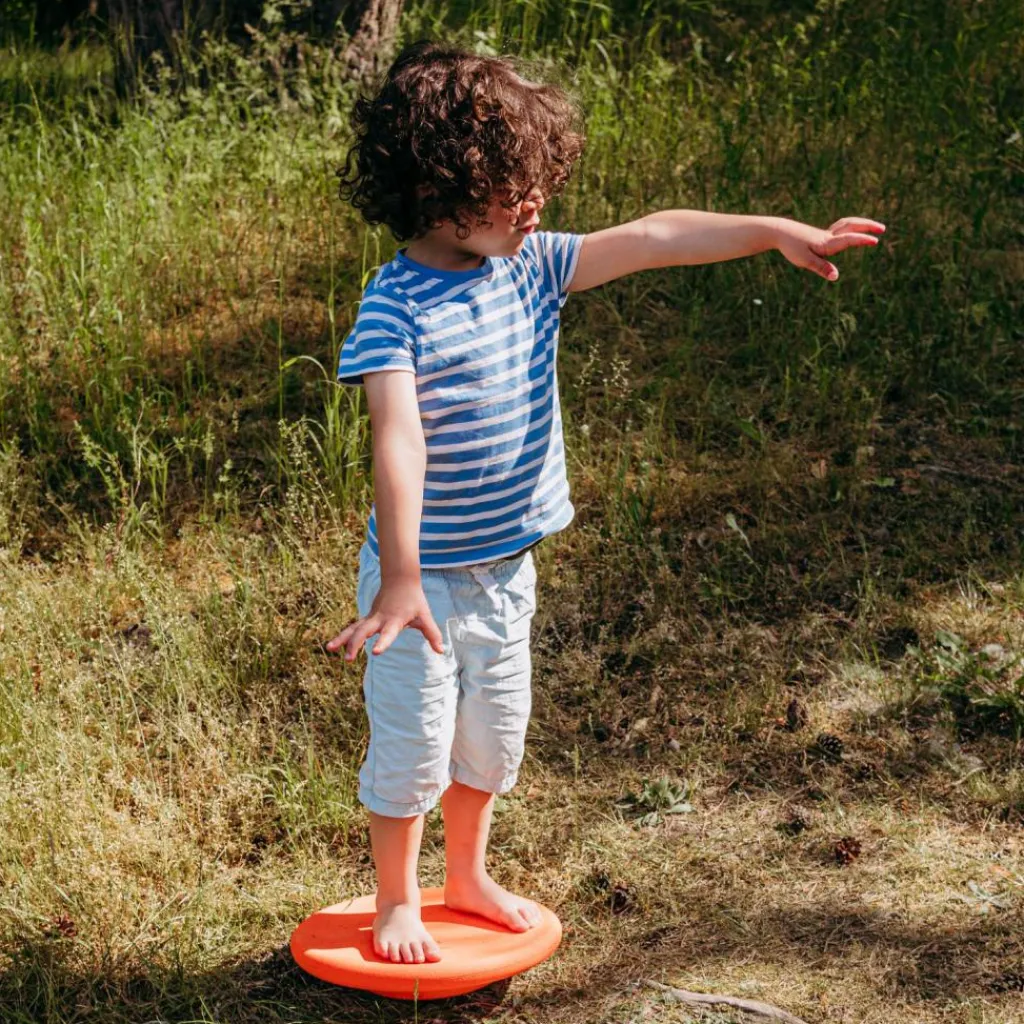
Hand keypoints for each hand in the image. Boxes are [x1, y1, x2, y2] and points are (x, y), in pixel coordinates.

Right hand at [326, 577, 444, 660]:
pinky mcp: (367, 618)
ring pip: (354, 628)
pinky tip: (332, 646)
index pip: (388, 633)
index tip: (376, 653)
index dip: (383, 642)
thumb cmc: (414, 600)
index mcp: (395, 619)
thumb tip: (441, 650)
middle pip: (364, 631)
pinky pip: (353, 628)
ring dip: (342, 639)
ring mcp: (371, 618)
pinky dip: (343, 636)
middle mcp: (380, 619)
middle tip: (349, 659)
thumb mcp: (425, 616)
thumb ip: (432, 634)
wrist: (400, 579)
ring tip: (329, 649)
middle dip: (355, 644)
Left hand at [774, 216, 885, 280]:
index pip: (848, 239)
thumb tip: (836, 276)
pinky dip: (850, 227)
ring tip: (872, 227)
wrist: (779, 231)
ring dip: (861, 224)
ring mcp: (825, 234)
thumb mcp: (804, 260)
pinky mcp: (821, 234)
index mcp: (827, 243)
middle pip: (852, 226)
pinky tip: (851, 233)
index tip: (875, 241)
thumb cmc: (791, 246)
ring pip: (847, 224)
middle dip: (868, 226)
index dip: (862, 240)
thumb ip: (821, 268)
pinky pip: (840, 228)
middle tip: (883, 228)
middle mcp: (829, 236)